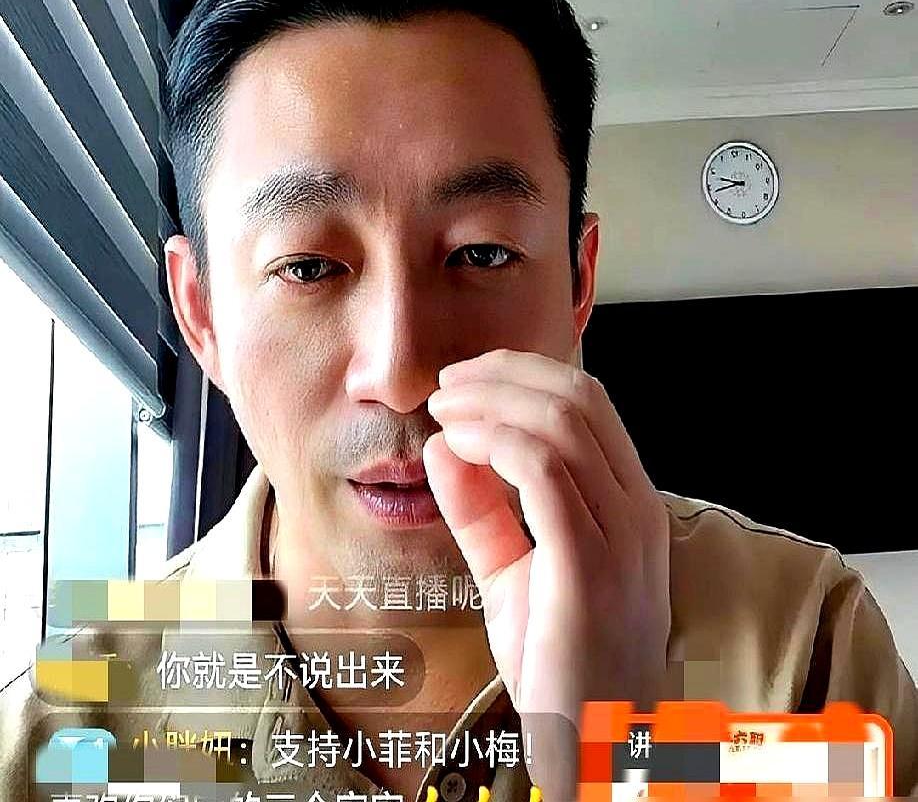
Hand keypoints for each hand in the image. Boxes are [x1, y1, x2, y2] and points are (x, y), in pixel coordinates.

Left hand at [423, 349, 670, 798]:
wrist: (591, 745)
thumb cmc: (557, 660)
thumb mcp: (511, 572)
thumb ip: (481, 510)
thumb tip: (444, 446)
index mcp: (629, 502)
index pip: (588, 402)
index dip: (523, 374)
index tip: (467, 377)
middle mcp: (636, 508)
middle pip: (577, 396)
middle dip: (504, 374)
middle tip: (447, 383)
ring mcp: (621, 535)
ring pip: (561, 422)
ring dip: (492, 401)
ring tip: (444, 407)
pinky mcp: (589, 565)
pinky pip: (545, 470)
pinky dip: (495, 441)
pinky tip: (460, 445)